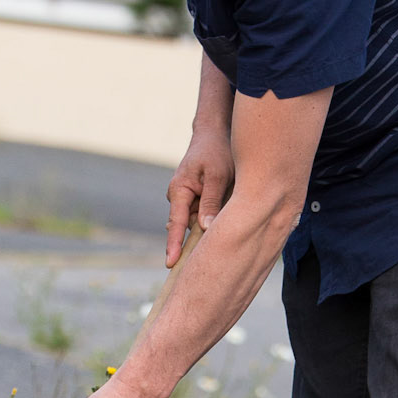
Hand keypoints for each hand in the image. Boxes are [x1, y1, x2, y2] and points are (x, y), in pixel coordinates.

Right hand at [165, 125, 233, 265]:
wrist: (213, 134)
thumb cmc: (216, 152)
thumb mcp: (218, 176)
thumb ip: (212, 202)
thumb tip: (205, 229)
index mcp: (179, 191)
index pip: (177, 224)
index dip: (174, 245)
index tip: (170, 263)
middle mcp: (178, 197)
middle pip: (190, 226)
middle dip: (203, 229)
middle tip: (220, 217)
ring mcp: (186, 199)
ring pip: (199, 220)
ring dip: (213, 216)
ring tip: (226, 194)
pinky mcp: (195, 199)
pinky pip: (204, 213)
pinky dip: (214, 211)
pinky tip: (224, 196)